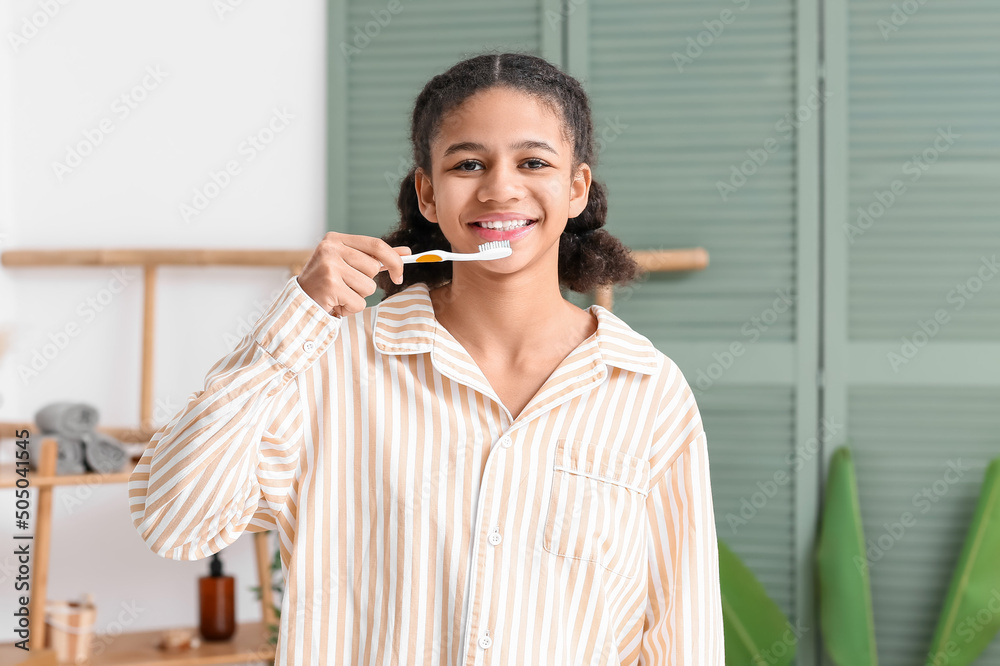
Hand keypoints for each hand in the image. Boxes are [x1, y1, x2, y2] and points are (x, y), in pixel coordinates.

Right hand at [297, 232, 411, 317]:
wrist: (300, 302)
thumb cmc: (328, 282)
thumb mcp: (350, 264)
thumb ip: (376, 258)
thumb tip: (406, 252)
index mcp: (336, 239)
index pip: (376, 245)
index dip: (394, 260)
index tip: (399, 275)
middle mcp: (330, 249)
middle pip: (373, 268)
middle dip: (366, 283)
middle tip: (347, 286)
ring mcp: (329, 266)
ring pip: (368, 287)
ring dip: (358, 296)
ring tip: (340, 294)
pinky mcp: (329, 286)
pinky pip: (359, 302)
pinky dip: (350, 308)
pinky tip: (335, 303)